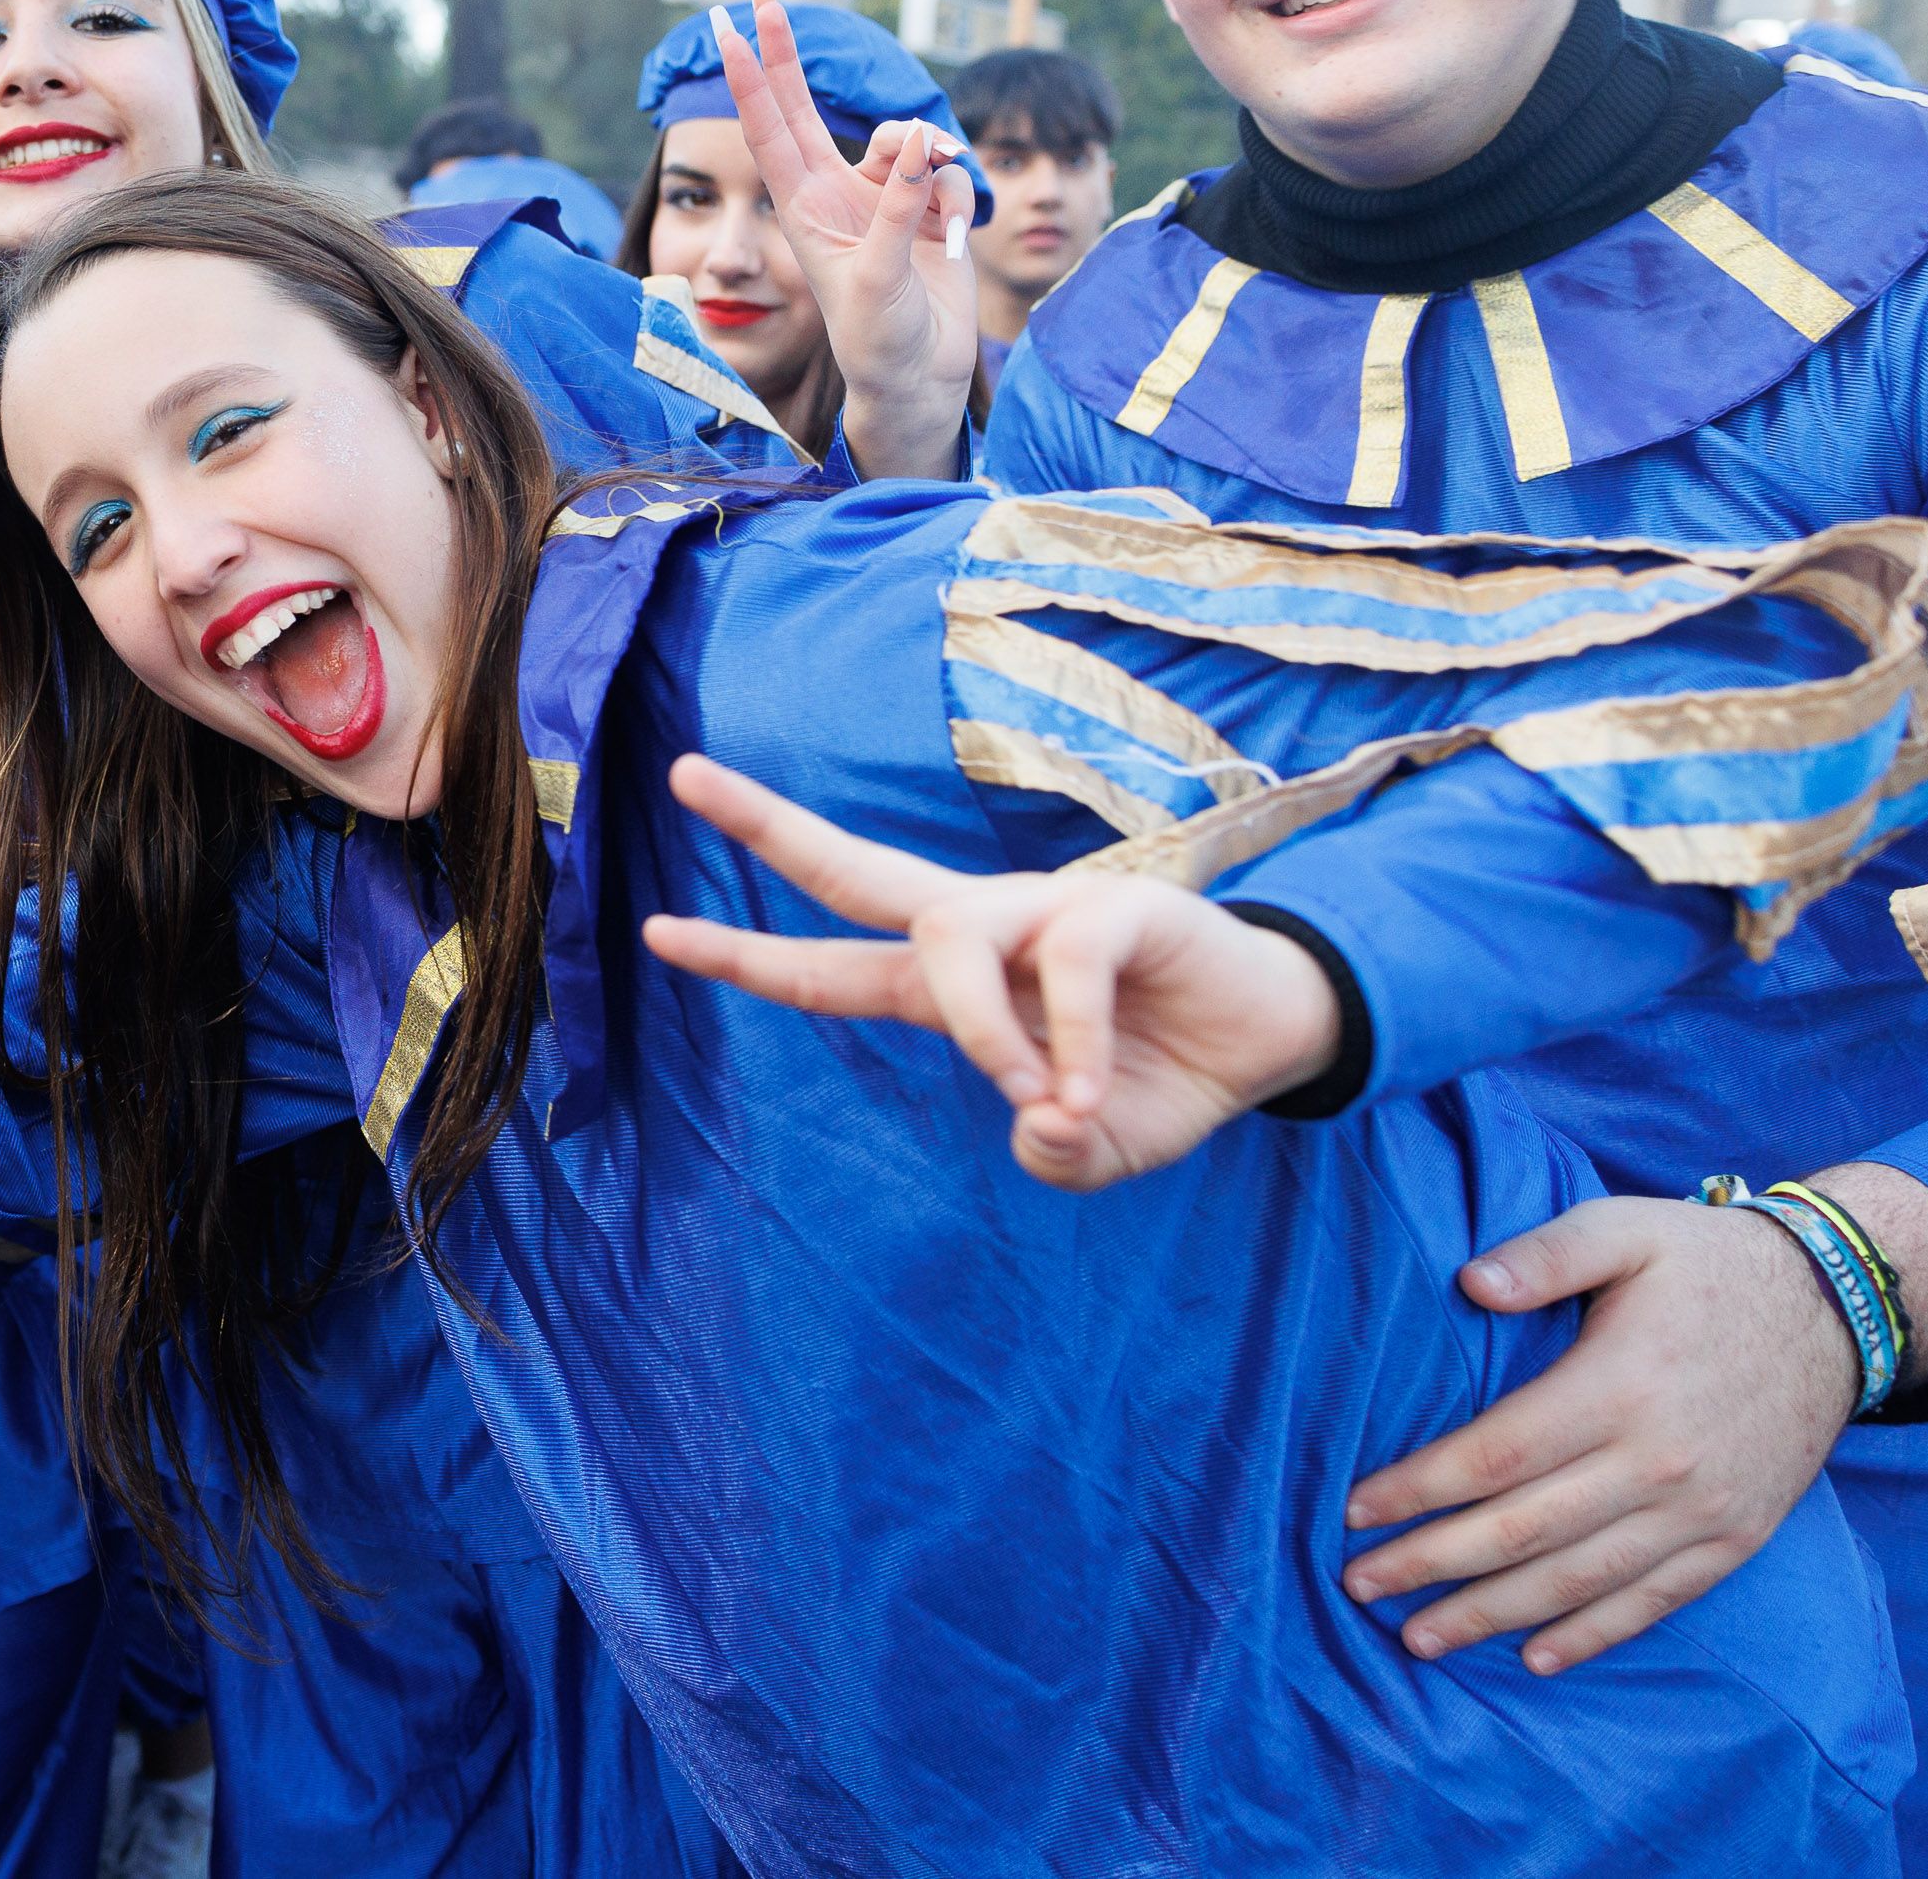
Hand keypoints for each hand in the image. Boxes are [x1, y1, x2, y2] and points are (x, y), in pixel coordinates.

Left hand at [640, 757, 1337, 1187]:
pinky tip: (1091, 1088)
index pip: (831, 967)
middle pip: (856, 867)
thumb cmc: (1160, 1081)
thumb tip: (1033, 1123)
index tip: (655, 932)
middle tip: (683, 773)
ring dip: (982, 1031)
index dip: (747, 957)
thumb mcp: (1094, 1147)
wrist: (1272, 1039)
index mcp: (952, 984)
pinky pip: (1067, 967)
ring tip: (1033, 1095)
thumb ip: (1054, 1154)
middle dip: (768, 826)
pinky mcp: (1117, 906)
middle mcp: (983, 930)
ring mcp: (1045, 911)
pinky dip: (1071, 1040)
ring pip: (955, 938)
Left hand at [712, 0, 978, 476]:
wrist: (921, 376)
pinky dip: (958, 195)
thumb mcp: (880, 275)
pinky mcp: (925, 206)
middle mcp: (835, 191)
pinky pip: (946, 173)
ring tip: (942, 200)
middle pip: (806, 102)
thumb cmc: (880, 337)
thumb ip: (898, 205)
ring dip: (927, 151)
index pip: (770, 126)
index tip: (730, 22)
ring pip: (905, 136)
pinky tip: (956, 240)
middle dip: (788, 48)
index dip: (752, 73)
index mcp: (805, 206)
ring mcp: (881, 196)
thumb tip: (917, 141)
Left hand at [1341, 1197, 1853, 1672]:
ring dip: (1492, 1615)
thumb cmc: (1707, 1264)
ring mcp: (1702, 1510)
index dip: (1417, 1489)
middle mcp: (1658, 1462)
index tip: (1353, 1509)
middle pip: (1522, 1531)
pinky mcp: (1735, 1539)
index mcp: (1618, 1387)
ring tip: (1420, 1637)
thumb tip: (1469, 1282)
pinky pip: (1654, 1601)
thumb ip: (1545, 1253)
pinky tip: (1535, 1658)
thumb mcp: (1626, 1229)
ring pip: (1579, 1580)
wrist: (1836, 1311)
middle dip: (1431, 1564)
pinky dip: (1592, 1635)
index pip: (1493, 1457)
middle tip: (1358, 1585)